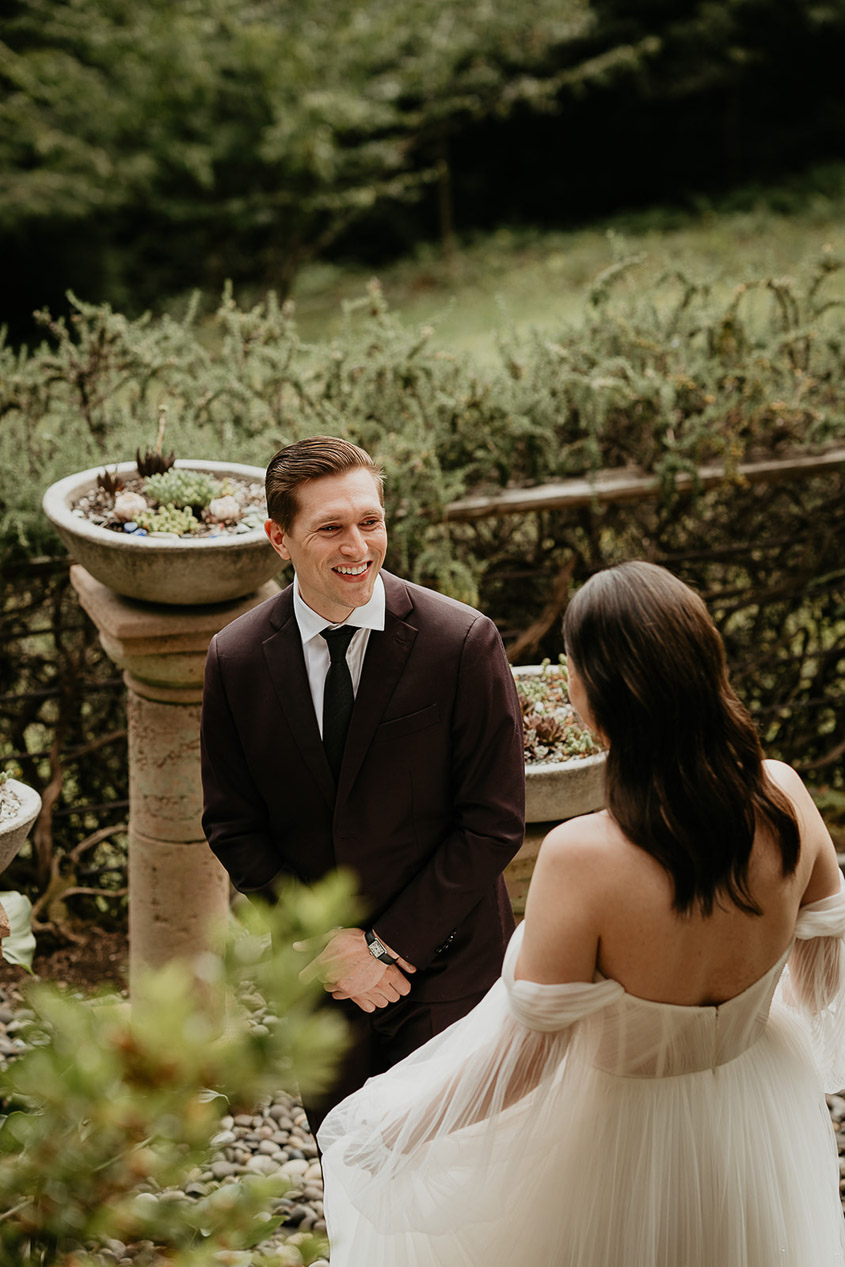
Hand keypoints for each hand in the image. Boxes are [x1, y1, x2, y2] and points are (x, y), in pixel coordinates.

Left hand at [293, 927, 413, 1009]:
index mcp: (322, 962)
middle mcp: (329, 976)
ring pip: (331, 988)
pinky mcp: (352, 992)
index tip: (307, 974)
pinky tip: (351, 979)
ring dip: (336, 981)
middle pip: (321, 980)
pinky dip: (344, 988)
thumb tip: (296, 945)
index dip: (307, 974)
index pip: (305, 975)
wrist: (377, 950)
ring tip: (346, 971)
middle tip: (337, 964)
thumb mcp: (333, 935)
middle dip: (326, 973)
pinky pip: (341, 995)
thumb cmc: (356, 940)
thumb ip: (312, 942)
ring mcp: (340, 985)